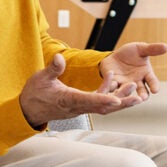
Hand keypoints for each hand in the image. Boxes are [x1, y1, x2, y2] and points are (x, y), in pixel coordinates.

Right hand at [19, 54, 143, 127]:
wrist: (28, 110)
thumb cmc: (33, 93)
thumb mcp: (40, 78)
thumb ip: (52, 68)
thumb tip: (59, 57)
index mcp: (68, 99)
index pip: (88, 100)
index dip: (103, 99)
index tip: (117, 99)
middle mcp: (77, 106)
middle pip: (103, 107)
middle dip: (121, 102)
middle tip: (138, 95)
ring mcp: (79, 108)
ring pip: (103, 107)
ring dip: (119, 100)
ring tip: (135, 90)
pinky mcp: (80, 106)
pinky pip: (97, 102)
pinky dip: (106, 93)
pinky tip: (111, 79)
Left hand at [99, 42, 166, 101]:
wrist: (115, 56)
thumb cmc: (131, 53)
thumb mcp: (141, 49)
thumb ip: (152, 49)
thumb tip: (166, 46)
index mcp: (146, 74)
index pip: (152, 81)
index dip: (154, 86)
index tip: (156, 90)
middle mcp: (137, 82)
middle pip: (141, 91)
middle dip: (142, 95)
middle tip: (143, 98)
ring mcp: (124, 84)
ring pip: (127, 91)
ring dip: (127, 93)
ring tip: (127, 96)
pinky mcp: (113, 83)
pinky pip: (112, 86)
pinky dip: (111, 87)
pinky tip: (110, 87)